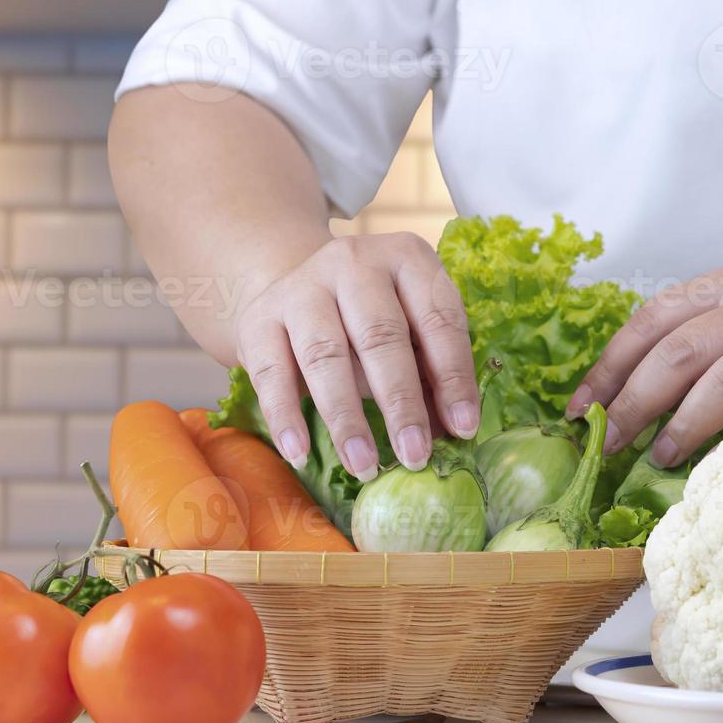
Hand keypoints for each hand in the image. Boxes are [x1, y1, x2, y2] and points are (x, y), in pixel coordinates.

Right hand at [233, 232, 480, 480]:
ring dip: (346, 417)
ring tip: (364, 465)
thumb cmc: (370, 319)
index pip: (438, 318)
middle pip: (380, 336)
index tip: (463, 428)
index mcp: (406, 257)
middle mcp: (352, 262)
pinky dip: (285, 416)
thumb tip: (453, 430)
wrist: (296, 289)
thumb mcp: (410, 331)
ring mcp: (301, 286)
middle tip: (415, 455)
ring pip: (324, 354)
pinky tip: (299, 453)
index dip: (453, 376)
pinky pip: (270, 372)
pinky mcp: (259, 318)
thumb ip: (431, 373)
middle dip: (401, 402)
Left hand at [568, 260, 722, 466]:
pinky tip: (710, 466)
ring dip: (681, 424)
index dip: (611, 365)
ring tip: (657, 456)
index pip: (655, 318)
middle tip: (609, 440)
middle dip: (634, 400)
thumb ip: (689, 347)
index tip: (581, 406)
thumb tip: (609, 403)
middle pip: (681, 349)